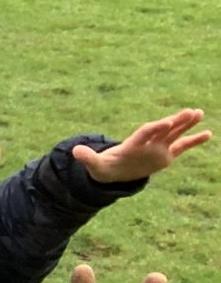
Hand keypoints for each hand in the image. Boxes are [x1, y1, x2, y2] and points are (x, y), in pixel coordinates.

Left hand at [74, 109, 210, 185]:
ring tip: (198, 112)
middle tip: (189, 112)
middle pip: (163, 130)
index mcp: (133, 144)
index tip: (166, 122)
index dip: (155, 128)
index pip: (145, 133)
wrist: (113, 170)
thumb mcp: (94, 165)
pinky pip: (182, 147)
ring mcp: (158, 148)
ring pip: (174, 134)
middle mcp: (147, 143)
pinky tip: (208, 133)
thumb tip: (74, 151)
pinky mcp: (165, 155)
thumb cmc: (104, 166)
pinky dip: (194, 141)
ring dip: (186, 124)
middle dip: (175, 122)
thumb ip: (87, 157)